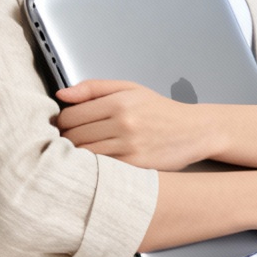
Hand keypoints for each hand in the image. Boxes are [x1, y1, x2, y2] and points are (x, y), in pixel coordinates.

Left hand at [54, 80, 218, 170]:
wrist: (194, 130)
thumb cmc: (161, 110)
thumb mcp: (129, 89)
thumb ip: (93, 88)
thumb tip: (62, 94)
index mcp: (119, 101)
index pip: (71, 115)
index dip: (62, 122)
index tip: (65, 125)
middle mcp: (123, 123)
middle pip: (74, 136)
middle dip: (67, 139)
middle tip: (71, 140)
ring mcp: (129, 146)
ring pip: (85, 154)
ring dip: (77, 154)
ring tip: (82, 151)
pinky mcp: (136, 165)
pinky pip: (102, 168)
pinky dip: (94, 166)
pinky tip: (97, 161)